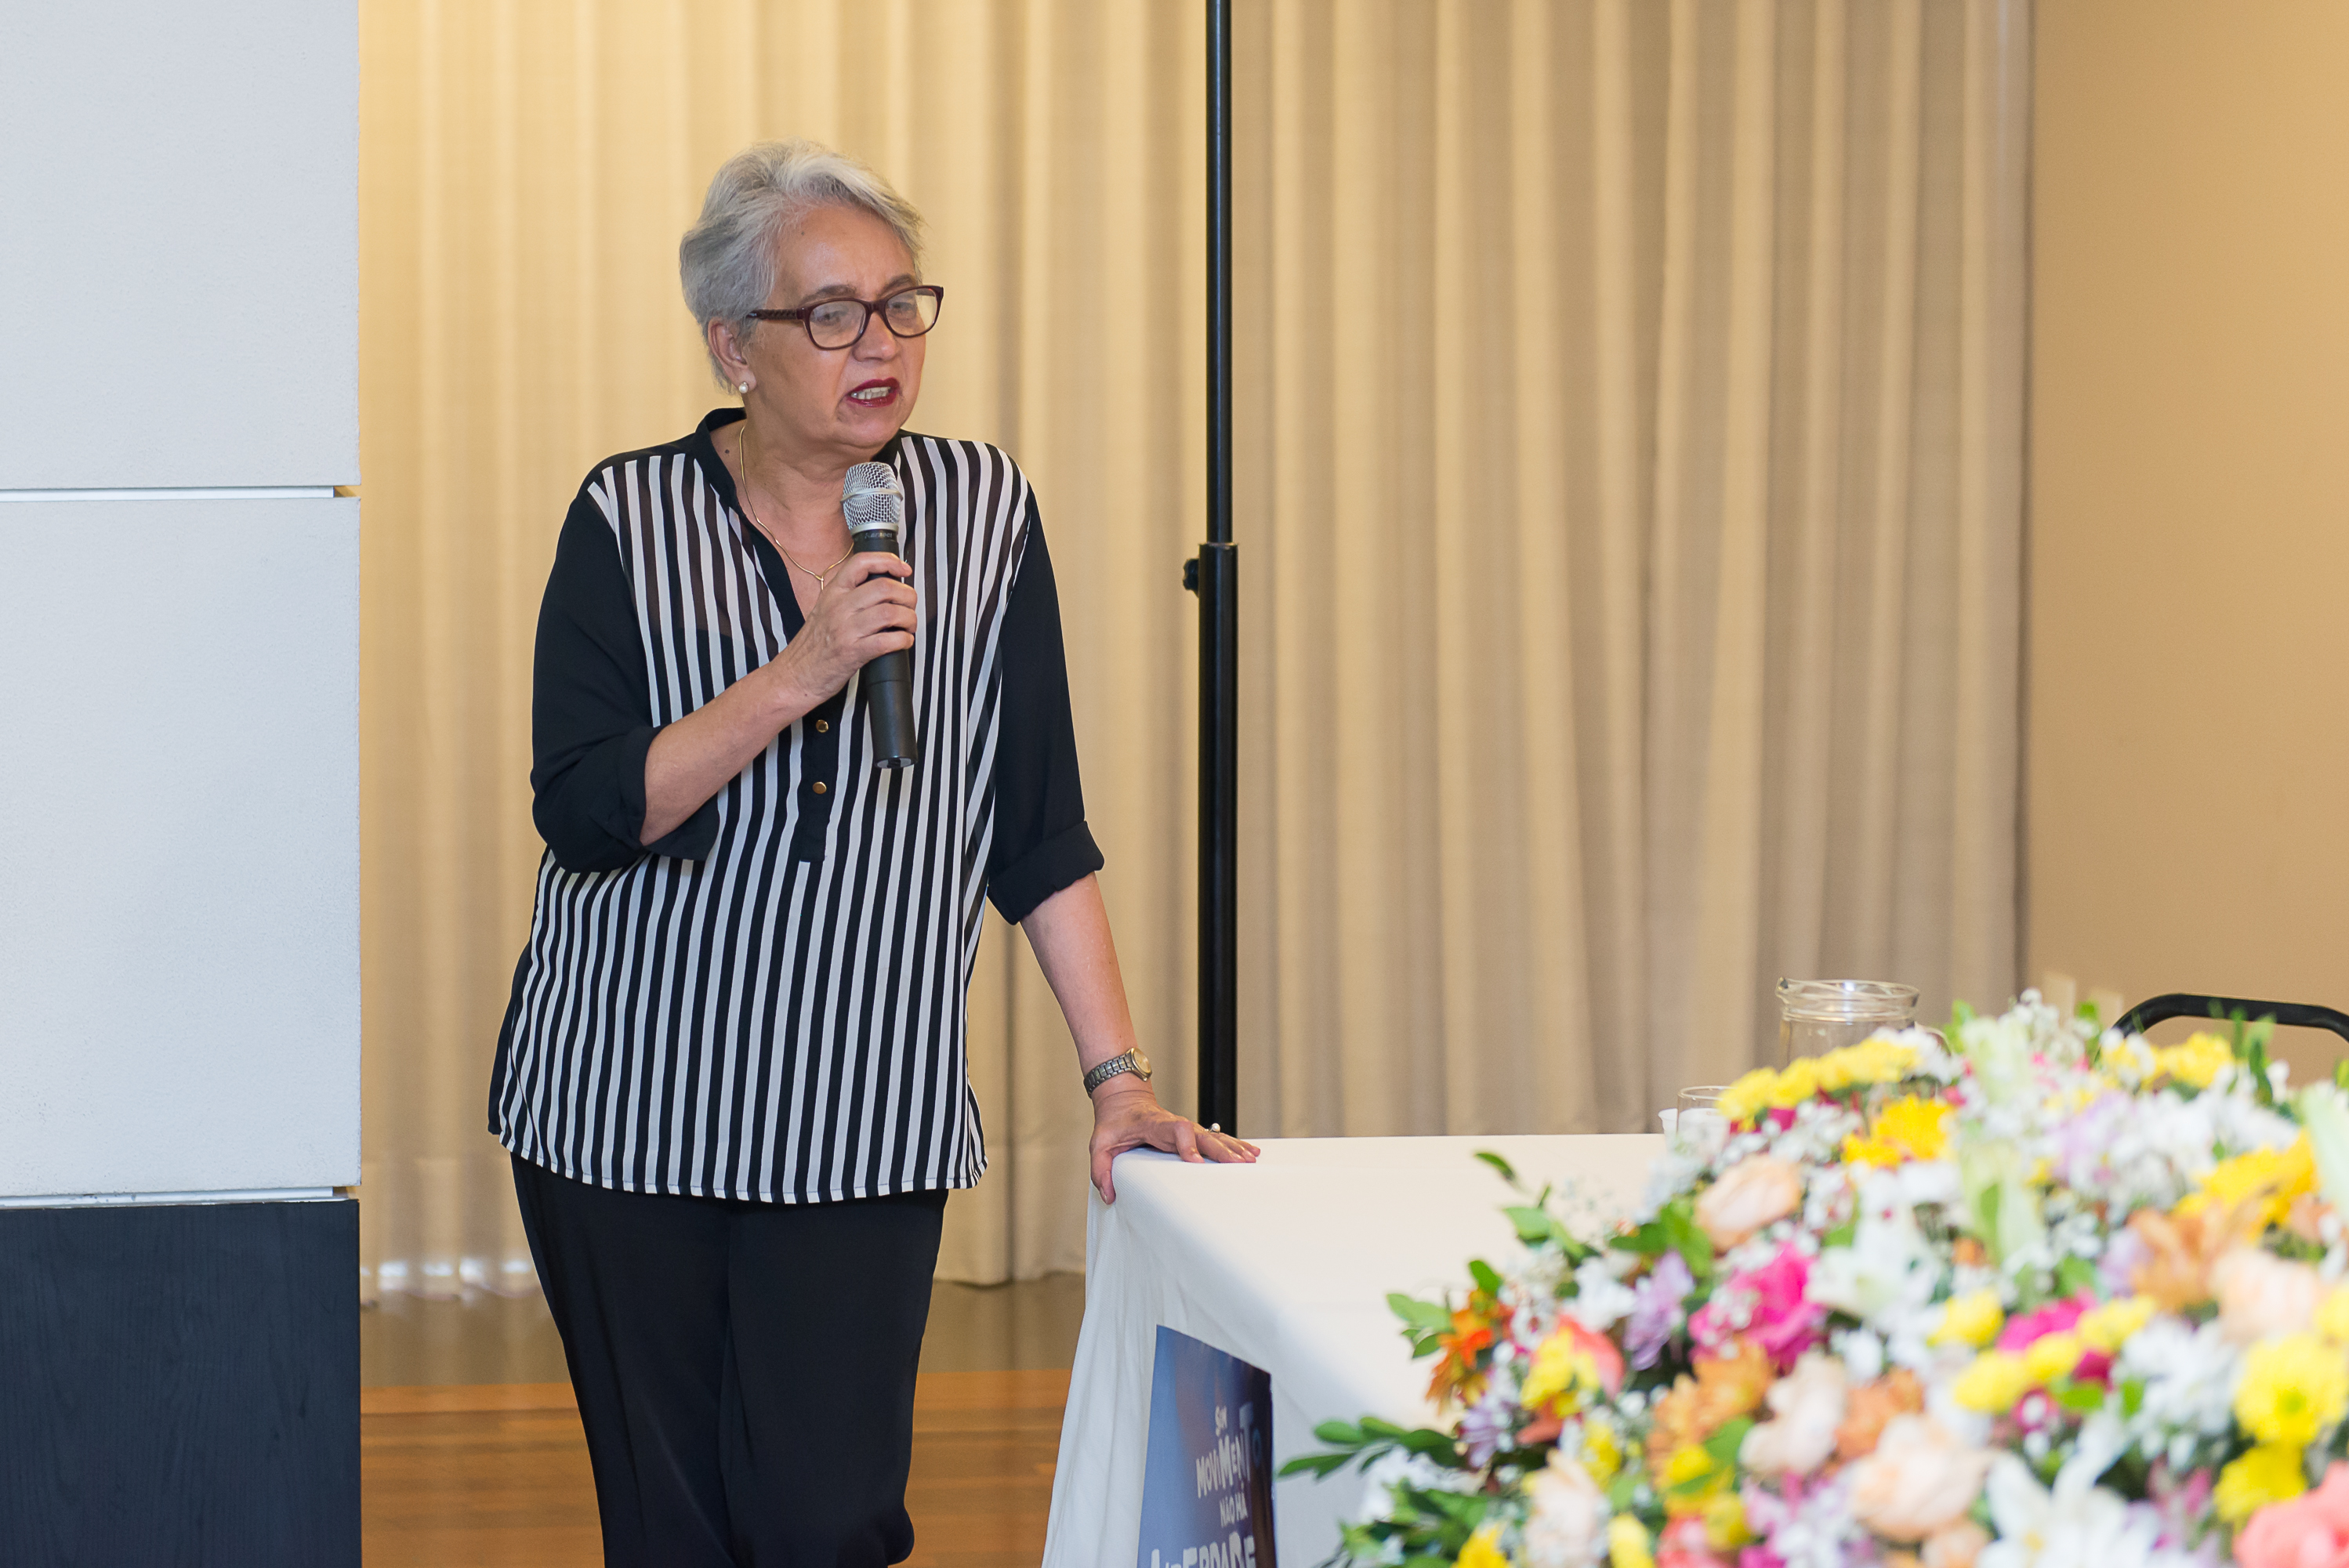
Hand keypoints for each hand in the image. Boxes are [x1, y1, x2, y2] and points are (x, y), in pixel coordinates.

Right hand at [771, 554, 914, 702]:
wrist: (794, 675)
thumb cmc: (812, 646)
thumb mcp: (824, 610)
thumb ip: (848, 596)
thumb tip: (883, 588)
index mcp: (832, 593)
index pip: (861, 562)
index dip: (888, 561)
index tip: (903, 568)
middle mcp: (838, 607)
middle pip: (884, 587)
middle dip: (907, 595)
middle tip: (910, 606)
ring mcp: (845, 630)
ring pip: (889, 612)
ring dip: (909, 619)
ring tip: (908, 626)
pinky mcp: (852, 653)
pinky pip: (887, 641)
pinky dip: (903, 640)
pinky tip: (903, 642)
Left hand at [1087, 1078, 1258, 1203]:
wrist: (1123, 1100)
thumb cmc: (1113, 1124)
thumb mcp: (1099, 1144)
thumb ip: (1100, 1169)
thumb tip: (1109, 1195)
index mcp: (1153, 1125)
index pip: (1175, 1129)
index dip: (1186, 1143)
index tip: (1195, 1161)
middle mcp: (1174, 1125)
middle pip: (1202, 1135)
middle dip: (1221, 1149)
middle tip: (1238, 1164)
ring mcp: (1186, 1128)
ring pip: (1213, 1136)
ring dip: (1232, 1148)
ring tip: (1250, 1160)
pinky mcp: (1192, 1133)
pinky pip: (1215, 1138)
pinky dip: (1233, 1144)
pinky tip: (1250, 1152)